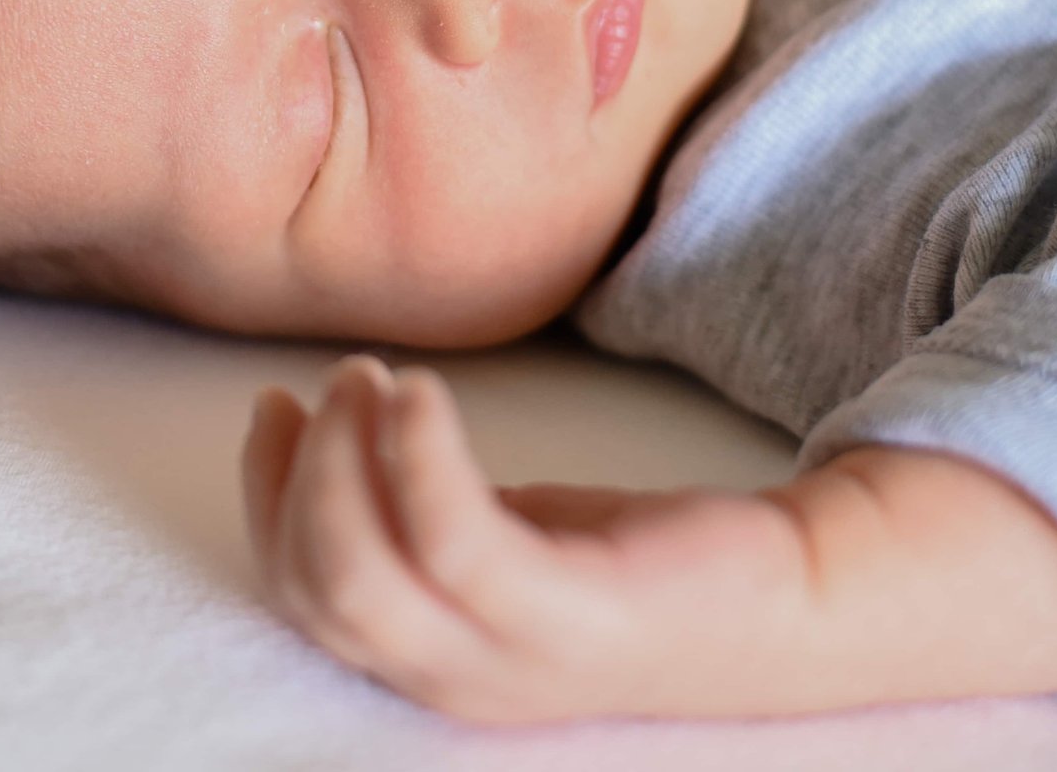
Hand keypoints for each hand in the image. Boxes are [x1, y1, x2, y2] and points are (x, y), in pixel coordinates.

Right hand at [240, 353, 831, 723]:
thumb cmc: (645, 566)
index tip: (276, 409)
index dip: (268, 499)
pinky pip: (453, 540)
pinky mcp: (568, 613)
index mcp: (432, 663)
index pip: (304, 599)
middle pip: (319, 587)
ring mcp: (510, 659)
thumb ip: (432, 519)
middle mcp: (457, 679)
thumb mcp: (513, 542)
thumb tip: (355, 437)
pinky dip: (416, 456)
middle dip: (299, 471)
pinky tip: (422, 392)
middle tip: (338, 381)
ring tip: (375, 377)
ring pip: (361, 572)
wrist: (788, 601)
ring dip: (342, 458)